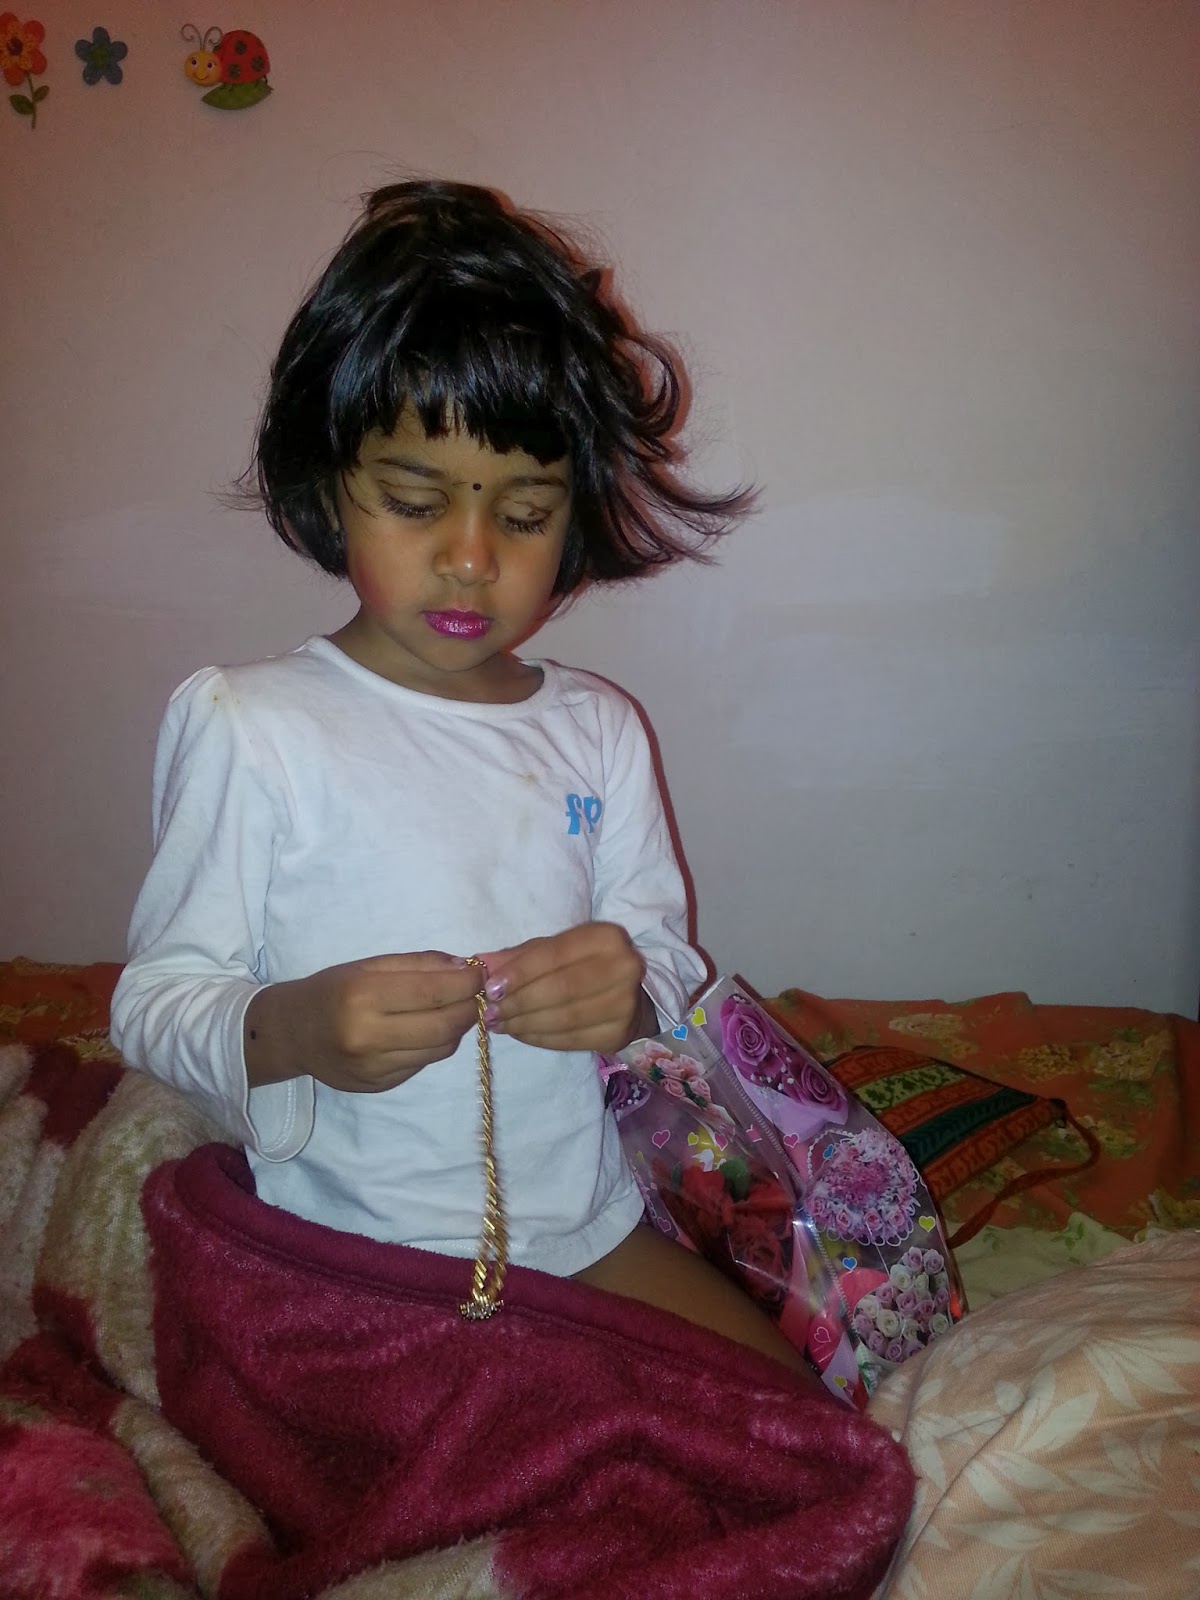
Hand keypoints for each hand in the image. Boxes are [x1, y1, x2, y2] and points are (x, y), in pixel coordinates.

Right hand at [244, 951, 482, 1092]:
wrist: (290, 1034)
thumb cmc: (331, 990)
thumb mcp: (368, 965)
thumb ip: (418, 964)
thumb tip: (464, 967)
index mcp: (363, 996)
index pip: (433, 992)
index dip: (467, 982)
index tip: (482, 972)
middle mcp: (368, 1036)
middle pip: (444, 1025)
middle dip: (471, 1007)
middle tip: (478, 993)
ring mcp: (374, 1067)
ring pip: (440, 1049)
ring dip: (457, 1028)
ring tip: (454, 1009)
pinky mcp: (379, 1086)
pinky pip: (423, 1063)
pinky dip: (434, 1045)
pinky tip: (427, 1030)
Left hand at [476, 922, 657, 1053]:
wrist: (629, 996)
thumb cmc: (583, 966)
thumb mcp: (554, 951)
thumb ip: (519, 957)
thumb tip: (481, 964)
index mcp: (606, 937)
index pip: (554, 954)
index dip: (520, 972)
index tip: (490, 988)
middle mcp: (624, 967)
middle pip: (561, 988)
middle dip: (519, 1002)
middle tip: (489, 1011)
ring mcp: (625, 1004)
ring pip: (564, 1018)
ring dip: (524, 1023)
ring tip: (498, 1023)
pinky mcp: (619, 1034)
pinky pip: (570, 1040)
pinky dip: (539, 1038)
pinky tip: (520, 1033)